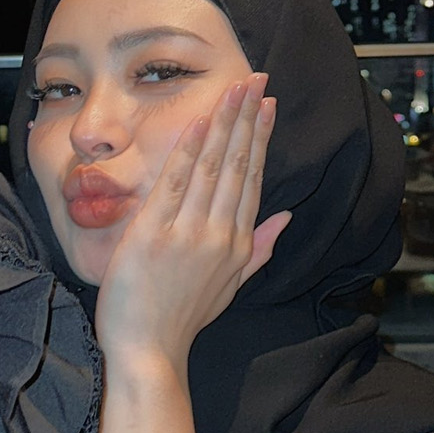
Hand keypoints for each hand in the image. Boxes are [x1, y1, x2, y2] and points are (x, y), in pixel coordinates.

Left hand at [92, 72, 290, 375]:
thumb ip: (260, 248)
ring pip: (211, 166)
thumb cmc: (182, 320)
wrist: (148, 351)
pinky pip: (175, 183)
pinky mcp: (154, 234)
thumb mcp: (232, 286)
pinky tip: (201, 122)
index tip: (267, 105)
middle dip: (248, 118)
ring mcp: (187, 233)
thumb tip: (284, 217)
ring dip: (225, 124)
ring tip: (235, 90)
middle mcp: (218, 234)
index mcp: (237, 244)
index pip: (252, 179)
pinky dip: (189, 151)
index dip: (260, 138)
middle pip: (237, 164)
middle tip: (257, 81)